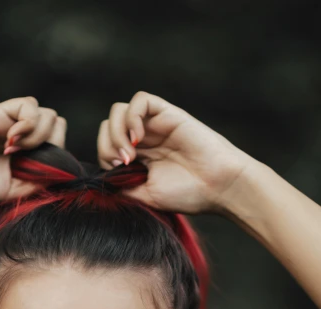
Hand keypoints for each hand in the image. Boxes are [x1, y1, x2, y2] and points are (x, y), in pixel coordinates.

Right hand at [0, 96, 66, 204]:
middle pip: (57, 124)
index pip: (58, 142)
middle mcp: (20, 133)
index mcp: (26, 151)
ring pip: (48, 114)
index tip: (37, 173)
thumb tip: (65, 172)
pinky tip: (11, 140)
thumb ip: (40, 180)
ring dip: (39, 136)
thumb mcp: (15, 190)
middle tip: (27, 160)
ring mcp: (10, 121)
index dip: (56, 155)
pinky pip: (29, 106)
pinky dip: (28, 124)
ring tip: (14, 151)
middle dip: (52, 144)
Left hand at [97, 90, 254, 214]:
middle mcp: (144, 138)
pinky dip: (132, 117)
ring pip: (118, 111)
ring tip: (131, 154)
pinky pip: (140, 100)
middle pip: (107, 126)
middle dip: (107, 145)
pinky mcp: (168, 112)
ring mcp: (155, 124)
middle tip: (124, 164)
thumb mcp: (146, 196)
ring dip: (116, 133)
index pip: (105, 145)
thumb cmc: (189, 194)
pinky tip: (139, 140)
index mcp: (138, 157)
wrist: (219, 187)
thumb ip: (123, 186)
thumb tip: (101, 180)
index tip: (119, 174)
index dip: (104, 157)